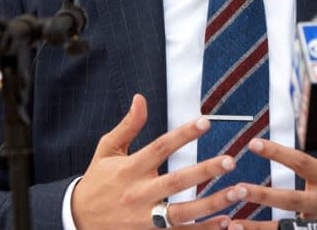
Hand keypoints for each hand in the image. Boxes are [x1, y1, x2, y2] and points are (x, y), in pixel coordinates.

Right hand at [71, 94, 241, 228]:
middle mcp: (139, 194)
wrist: (78, 220)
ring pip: (183, 213)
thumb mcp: (107, 149)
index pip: (160, 147)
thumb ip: (128, 125)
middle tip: (230, 160)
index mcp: (130, 169)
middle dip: (204, 171)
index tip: (206, 122)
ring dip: (212, 204)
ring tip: (237, 191)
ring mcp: (146, 219)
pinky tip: (226, 221)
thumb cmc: (97, 181)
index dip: (184, 134)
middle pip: (176, 182)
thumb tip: (141, 98)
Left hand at [226, 139, 316, 228]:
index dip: (277, 153)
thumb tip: (314, 120)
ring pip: (287, 226)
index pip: (300, 162)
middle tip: (240, 189)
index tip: (254, 144)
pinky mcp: (314, 229)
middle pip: (290, 199)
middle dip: (264, 195)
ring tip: (234, 223)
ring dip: (258, 227)